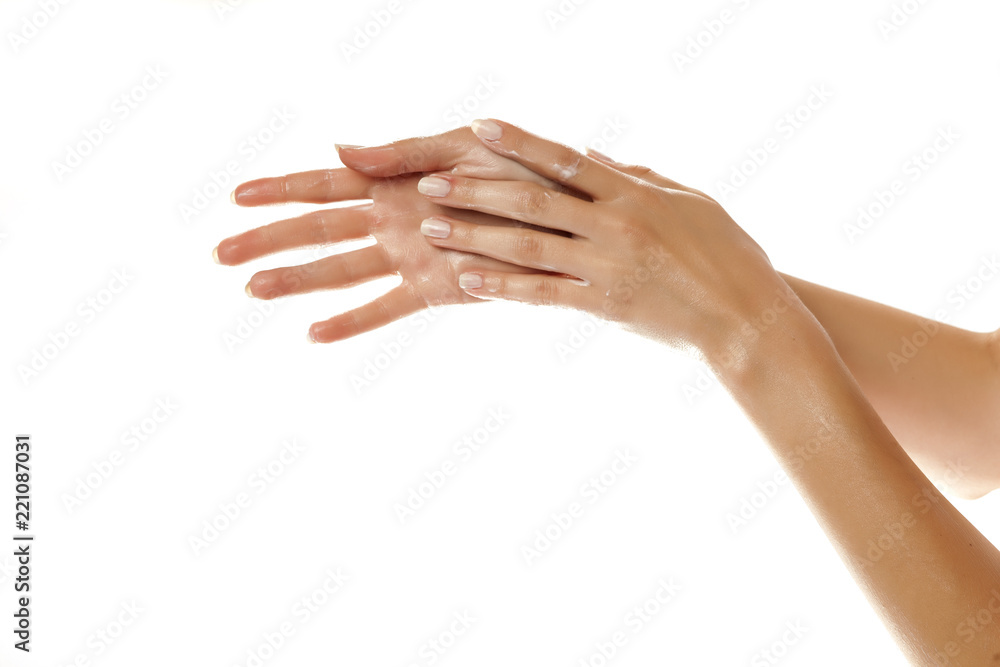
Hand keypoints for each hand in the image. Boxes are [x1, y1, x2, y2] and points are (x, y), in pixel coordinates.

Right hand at [213, 136, 566, 342]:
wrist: (565, 208)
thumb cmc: (517, 165)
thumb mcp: (461, 144)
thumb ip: (402, 152)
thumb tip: (341, 150)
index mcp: (393, 180)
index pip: (323, 184)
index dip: (280, 188)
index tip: (235, 196)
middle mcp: (392, 220)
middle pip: (318, 229)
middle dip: (269, 239)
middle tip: (219, 254)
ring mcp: (409, 256)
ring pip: (340, 268)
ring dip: (297, 279)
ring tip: (253, 290)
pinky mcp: (435, 288)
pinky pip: (387, 307)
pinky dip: (352, 321)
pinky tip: (314, 334)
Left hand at [413, 119, 797, 365]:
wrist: (746, 317)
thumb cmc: (727, 254)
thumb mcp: (690, 201)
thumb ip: (639, 176)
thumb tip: (596, 152)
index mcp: (635, 193)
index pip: (565, 159)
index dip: (519, 143)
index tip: (479, 129)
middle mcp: (615, 225)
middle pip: (532, 201)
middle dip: (476, 191)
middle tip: (429, 185)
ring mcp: (606, 266)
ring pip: (528, 247)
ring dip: (474, 236)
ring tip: (431, 230)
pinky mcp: (604, 306)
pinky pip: (543, 294)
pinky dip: (502, 287)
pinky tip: (467, 280)